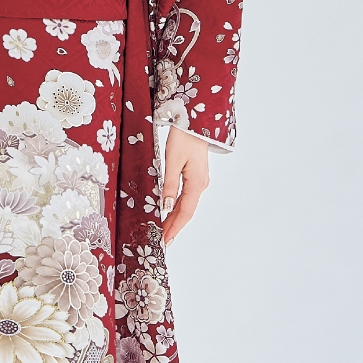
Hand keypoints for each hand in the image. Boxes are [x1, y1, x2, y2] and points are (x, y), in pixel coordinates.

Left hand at [160, 127, 209, 245]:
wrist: (195, 121)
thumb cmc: (184, 137)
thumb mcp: (173, 161)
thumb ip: (169, 184)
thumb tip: (165, 207)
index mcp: (196, 183)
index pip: (185, 212)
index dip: (175, 228)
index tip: (165, 241)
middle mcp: (200, 184)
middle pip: (186, 211)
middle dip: (174, 226)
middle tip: (162, 241)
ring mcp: (199, 180)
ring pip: (186, 205)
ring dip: (175, 218)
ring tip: (164, 230)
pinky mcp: (195, 175)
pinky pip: (186, 196)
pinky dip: (177, 207)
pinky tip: (170, 212)